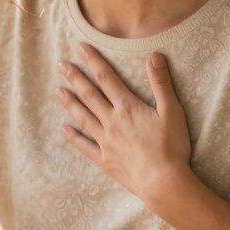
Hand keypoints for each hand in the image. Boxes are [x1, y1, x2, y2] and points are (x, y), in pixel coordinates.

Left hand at [55, 43, 194, 207]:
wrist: (163, 182)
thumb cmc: (171, 147)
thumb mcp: (172, 111)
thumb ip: (161, 83)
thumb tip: (154, 55)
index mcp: (127, 108)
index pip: (107, 78)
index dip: (93, 61)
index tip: (80, 48)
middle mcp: (112, 121)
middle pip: (90, 95)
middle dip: (75, 78)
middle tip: (61, 65)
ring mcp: (105, 141)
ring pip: (83, 117)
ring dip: (70, 103)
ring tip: (57, 91)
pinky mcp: (104, 160)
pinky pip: (84, 146)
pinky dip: (73, 137)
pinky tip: (63, 129)